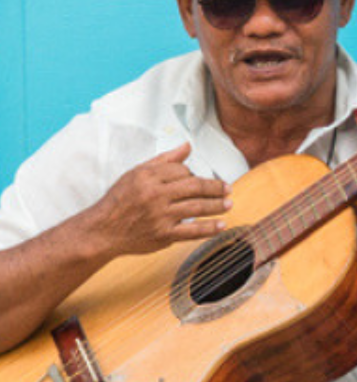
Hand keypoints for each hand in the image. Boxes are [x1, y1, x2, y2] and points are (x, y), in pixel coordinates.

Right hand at [84, 143, 230, 256]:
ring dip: (217, 205)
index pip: (182, 171)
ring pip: (197, 207)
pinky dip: (209, 228)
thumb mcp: (136, 174)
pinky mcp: (163, 235)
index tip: (202, 179)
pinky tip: (222, 225)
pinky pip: (192, 231)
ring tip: (229, 203)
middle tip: (227, 189)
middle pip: (195, 187)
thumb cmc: (120, 200)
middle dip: (215, 187)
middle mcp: (154, 195)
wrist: (102, 230)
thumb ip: (164, 160)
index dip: (195, 174)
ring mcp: (160, 216)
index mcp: (148, 177)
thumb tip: (187, 146)